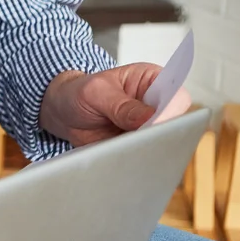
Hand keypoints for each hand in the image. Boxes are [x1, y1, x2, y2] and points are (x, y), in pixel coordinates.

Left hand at [40, 64, 191, 146]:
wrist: (63, 113)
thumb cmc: (81, 93)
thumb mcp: (96, 92)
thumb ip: (121, 105)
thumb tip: (149, 118)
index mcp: (153, 80)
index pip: (176, 97)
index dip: (170, 113)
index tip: (155, 125)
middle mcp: (157, 105)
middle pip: (175, 124)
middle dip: (158, 135)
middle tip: (137, 142)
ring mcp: (150, 128)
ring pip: (161, 144)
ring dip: (145, 150)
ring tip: (122, 150)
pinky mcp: (139, 146)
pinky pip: (144, 156)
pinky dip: (134, 160)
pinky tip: (119, 159)